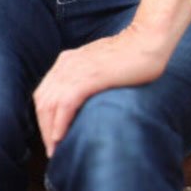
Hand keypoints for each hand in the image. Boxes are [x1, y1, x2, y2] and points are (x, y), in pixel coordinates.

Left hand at [33, 24, 171, 156]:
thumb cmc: (131, 55)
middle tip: (51, 150)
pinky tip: (60, 138)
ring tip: (54, 150)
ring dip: (49, 130)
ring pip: (50, 104)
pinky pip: (66, 103)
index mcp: (66, 61)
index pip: (44, 93)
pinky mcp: (89, 77)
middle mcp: (66, 65)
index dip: (44, 117)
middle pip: (43, 101)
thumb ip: (87, 77)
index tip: (50, 137)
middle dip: (44, 128)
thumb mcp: (100, 65)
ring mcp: (76, 70)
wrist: (147, 40)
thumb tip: (84, 99)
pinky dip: (60, 122)